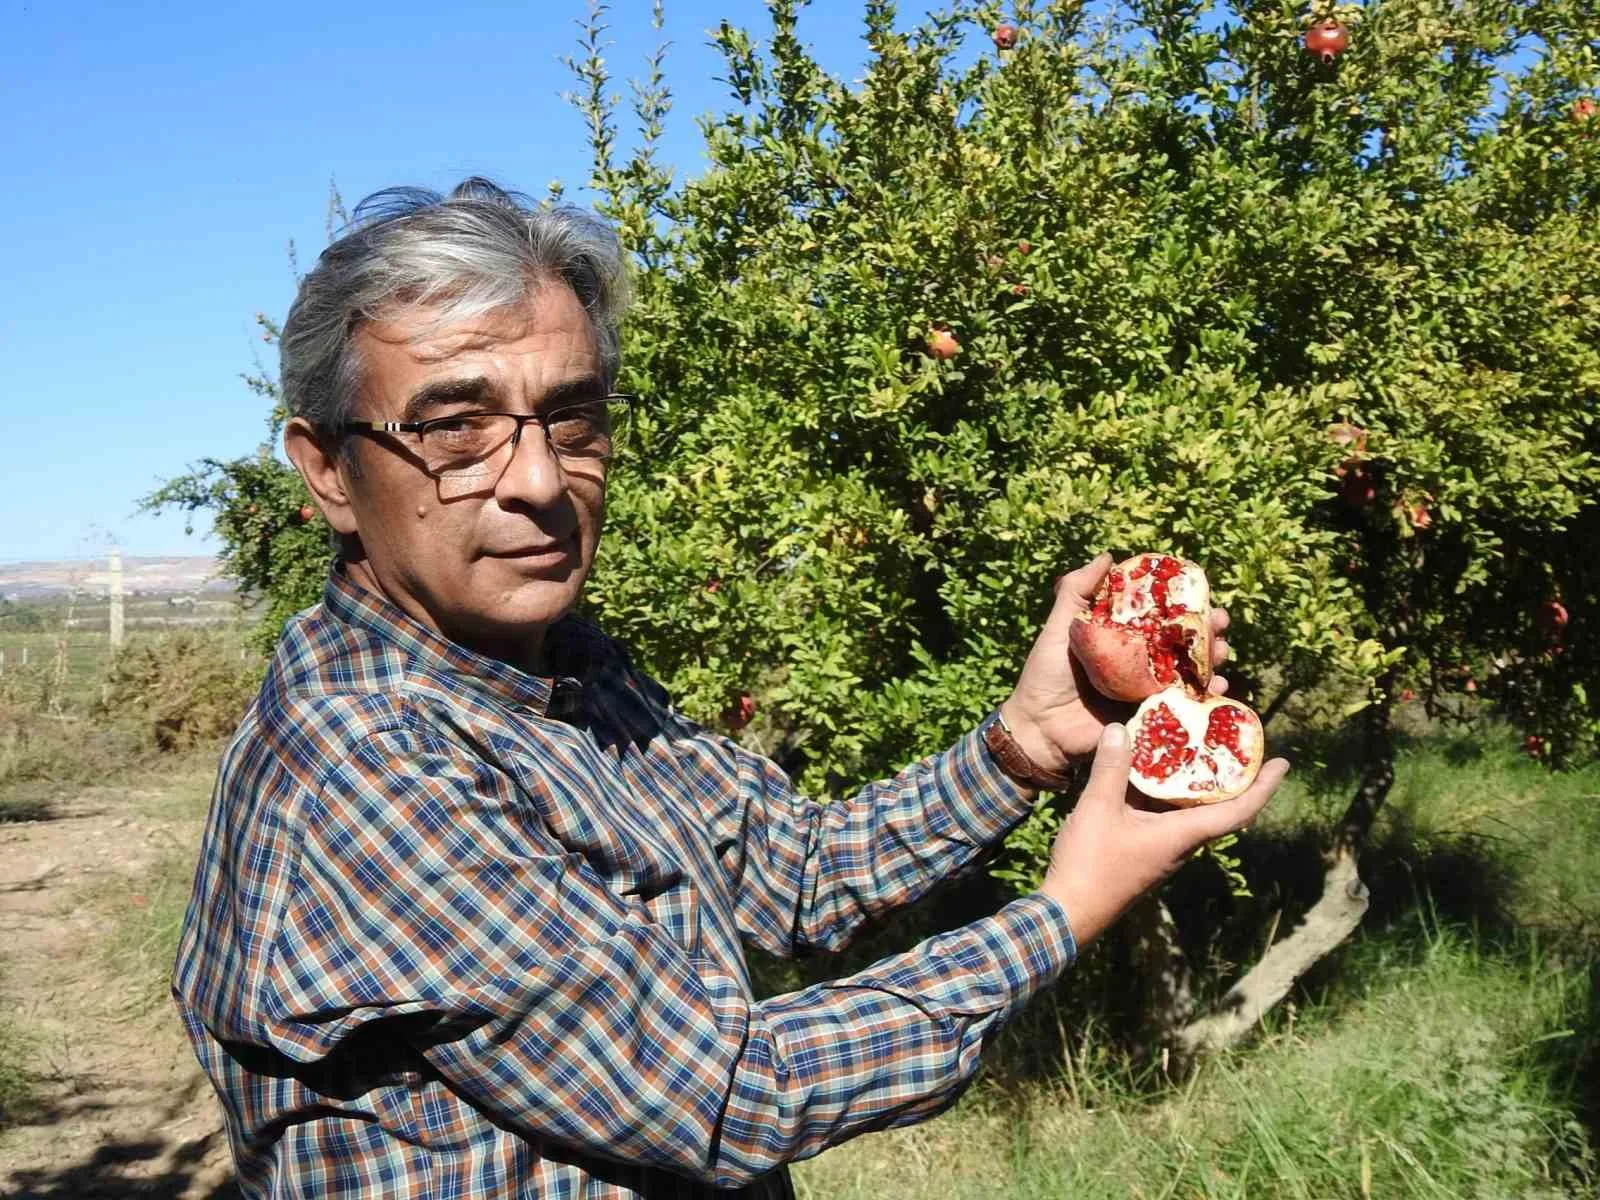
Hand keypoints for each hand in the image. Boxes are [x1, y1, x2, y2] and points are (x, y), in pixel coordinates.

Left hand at [1000, 554, 1232, 770]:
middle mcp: (1140, 661)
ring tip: (1220, 653)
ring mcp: (1148, 690)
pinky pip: (1185, 705)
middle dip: (1208, 631)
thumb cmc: (1045, 676)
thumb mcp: (1059, 628)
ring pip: (1191, 672)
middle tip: (1219, 622)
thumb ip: (1076, 592)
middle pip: (1184, 643)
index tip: (1202, 591)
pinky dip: (1206, 697)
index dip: (1184, 603)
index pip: (1160, 615)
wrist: (1039, 728)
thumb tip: (1108, 556)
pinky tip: (1217, 689)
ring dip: (1212, 661)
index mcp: (1122, 638)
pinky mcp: (1151, 716)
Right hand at [1039, 723, 1287, 947]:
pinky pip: (1166, 813)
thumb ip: (1111, 768)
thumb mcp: (1098, 809)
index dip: (1263, 787)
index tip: (1283, 763)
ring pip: (1190, 810)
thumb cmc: (1090, 864)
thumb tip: (1119, 728)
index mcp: (1182, 835)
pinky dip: (1167, 789)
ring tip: (1196, 746)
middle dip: (1232, 776)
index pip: (1237, 811)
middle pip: (1219, 807)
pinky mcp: (1143, 848)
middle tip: (1235, 743)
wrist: (1069, 911)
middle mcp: (1180, 842)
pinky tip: (1150, 769)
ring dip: (1196, 781)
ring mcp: (1162, 847)